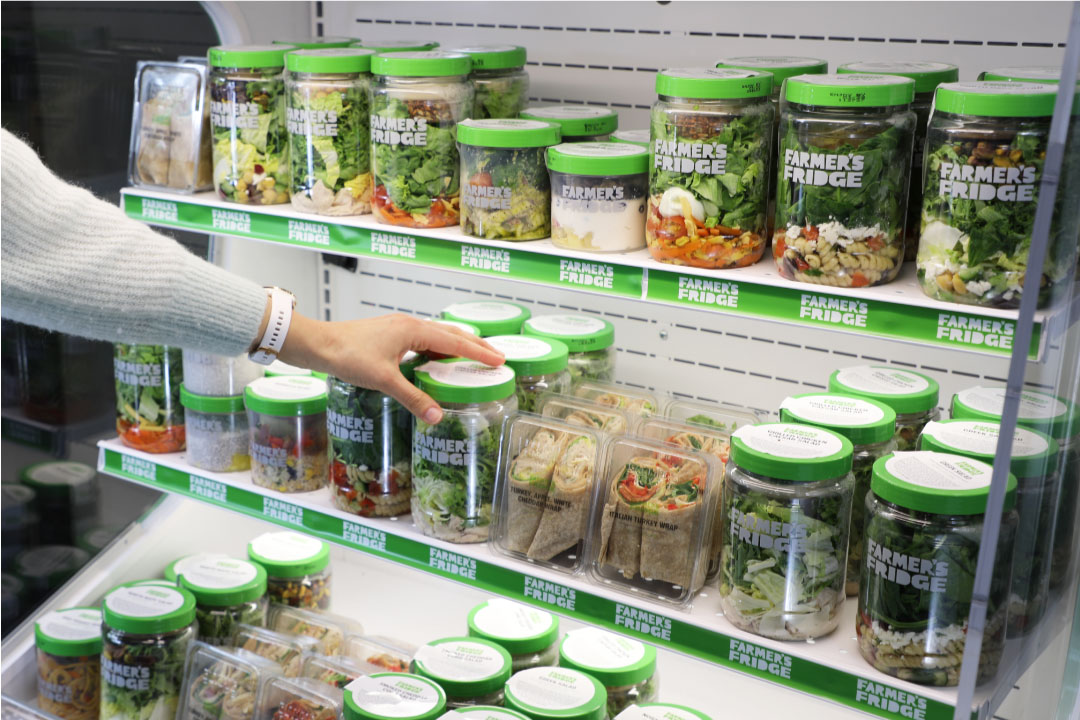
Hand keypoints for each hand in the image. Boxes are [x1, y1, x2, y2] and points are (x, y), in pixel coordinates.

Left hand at [276, 312, 503, 424]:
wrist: (318, 344)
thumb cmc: (347, 356)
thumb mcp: (384, 380)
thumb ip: (413, 398)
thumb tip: (438, 416)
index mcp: (413, 330)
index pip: (456, 342)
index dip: (479, 352)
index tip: (500, 360)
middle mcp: (409, 324)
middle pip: (451, 334)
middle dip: (474, 345)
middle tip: (496, 357)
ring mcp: (398, 328)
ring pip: (436, 335)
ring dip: (456, 346)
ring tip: (472, 359)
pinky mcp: (389, 335)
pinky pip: (422, 340)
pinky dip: (437, 349)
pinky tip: (436, 361)